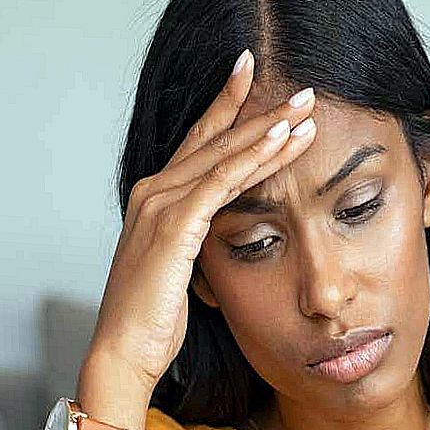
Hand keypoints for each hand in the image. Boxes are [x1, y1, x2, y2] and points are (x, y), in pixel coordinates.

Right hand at [85, 47, 318, 392]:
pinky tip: (281, 139)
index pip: (199, 142)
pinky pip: (222, 182)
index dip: (228, 107)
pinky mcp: (174, 226)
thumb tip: (222, 234)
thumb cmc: (152, 319)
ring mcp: (160, 205)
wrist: (123, 352)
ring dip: (268, 126)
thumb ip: (197, 240)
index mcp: (156, 198)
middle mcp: (154, 191)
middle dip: (259, 107)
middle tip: (302, 88)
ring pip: (224, 153)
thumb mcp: (180, 268)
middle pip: (215, 138)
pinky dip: (253, 158)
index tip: (254, 77)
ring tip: (305, 106)